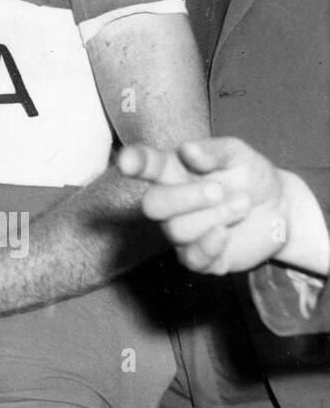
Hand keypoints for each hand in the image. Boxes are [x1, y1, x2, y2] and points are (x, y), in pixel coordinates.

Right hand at [124, 138, 294, 274]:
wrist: (279, 209)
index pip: (147, 165)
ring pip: (177, 230)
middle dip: (184, 198)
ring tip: (243, 204)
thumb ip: (214, 151)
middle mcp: (170, 203)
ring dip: (214, 216)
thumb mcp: (238, 154)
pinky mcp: (200, 258)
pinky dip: (210, 245)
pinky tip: (226, 233)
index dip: (134, 163)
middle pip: (152, 205)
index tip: (128, 162)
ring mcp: (182, 232)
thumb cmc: (249, 176)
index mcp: (172, 171)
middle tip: (218, 190)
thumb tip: (188, 150)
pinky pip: (192, 258)